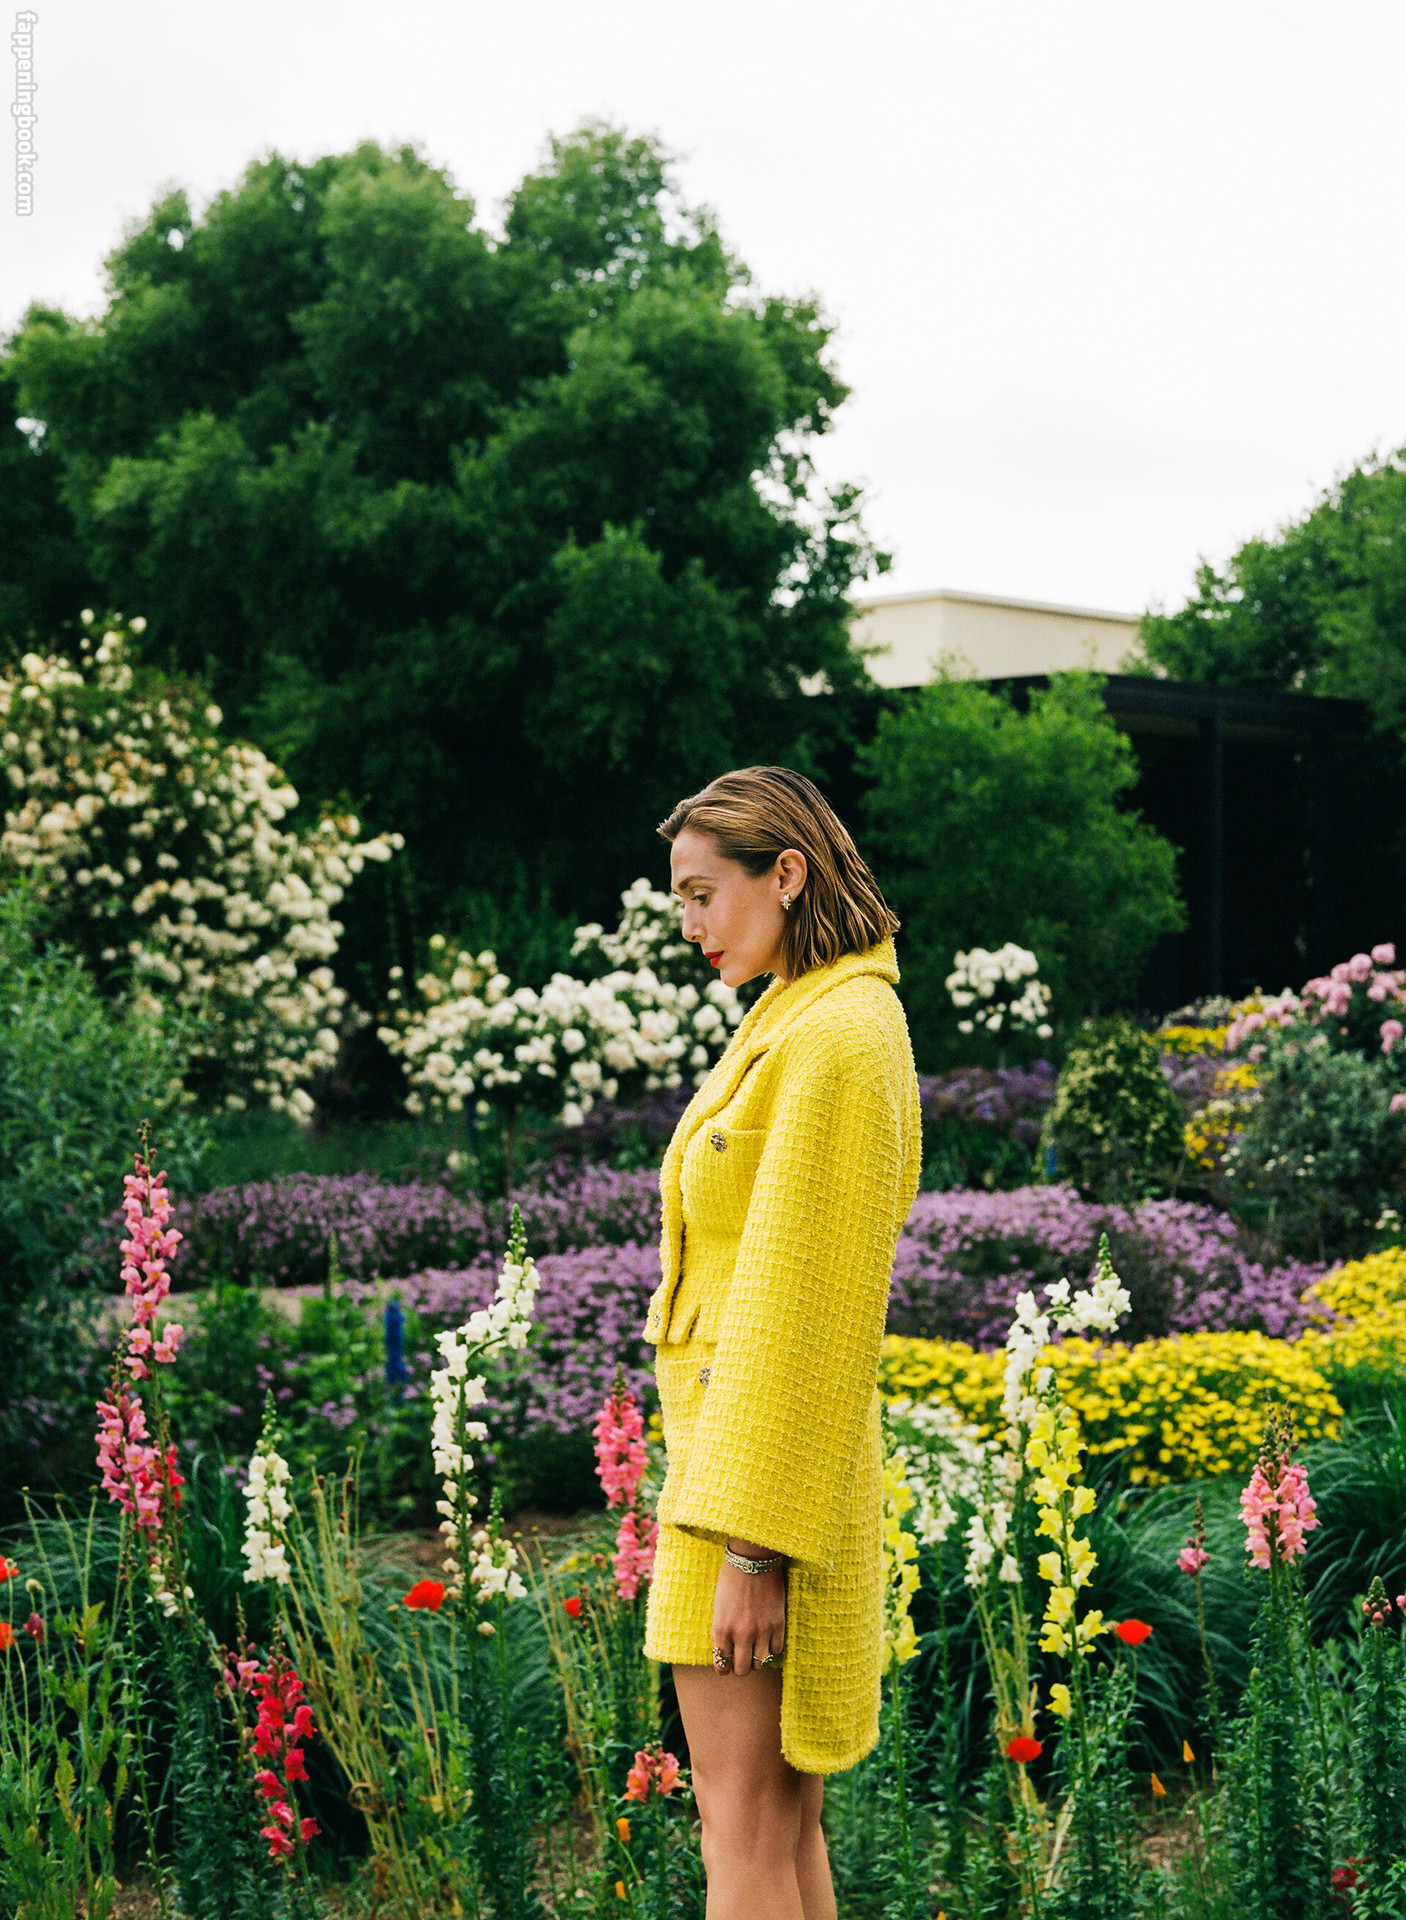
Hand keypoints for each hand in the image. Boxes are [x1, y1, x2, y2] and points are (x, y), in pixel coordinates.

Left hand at [711, 1539, 786, 1676]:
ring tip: (755, 1649)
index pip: (722, 1664)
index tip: (726, 1665)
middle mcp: (741, 1634)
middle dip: (740, 1667)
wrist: (752, 1559)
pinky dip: (772, 1648)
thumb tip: (728, 1651)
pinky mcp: (778, 1623)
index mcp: (722, 1629)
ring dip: (757, 1659)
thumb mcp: (719, 1607)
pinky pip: (776, 1650)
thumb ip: (723, 1631)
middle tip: (742, 1658)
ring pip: (760, 1663)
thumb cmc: (731, 1580)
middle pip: (742, 1670)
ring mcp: (761, 1630)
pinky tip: (768, 1639)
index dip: (724, 1668)